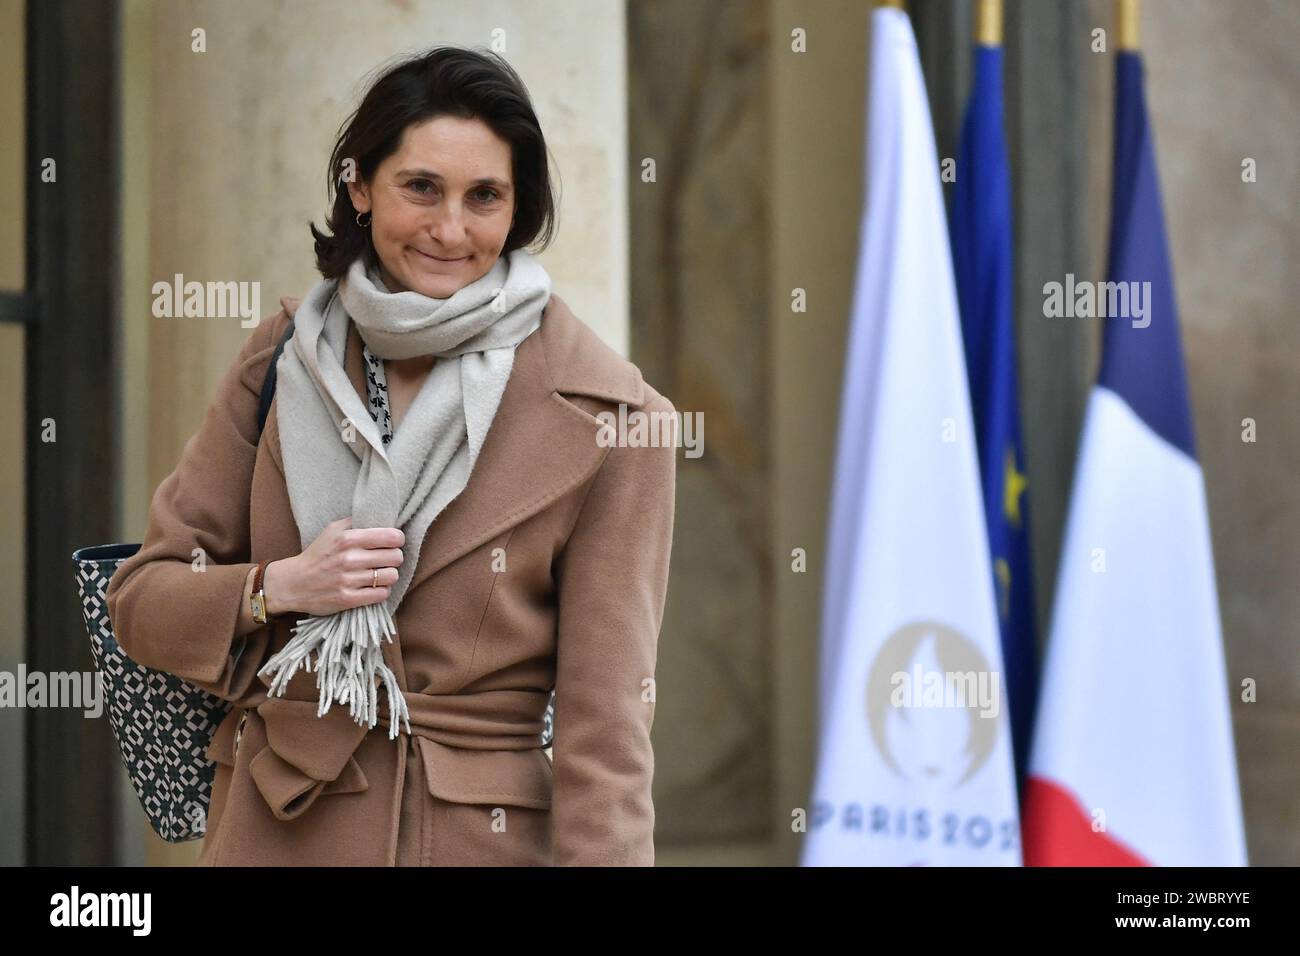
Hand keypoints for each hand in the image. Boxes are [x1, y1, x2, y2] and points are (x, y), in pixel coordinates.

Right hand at [265, 516, 404, 616]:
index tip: (394, 542)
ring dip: (389, 575)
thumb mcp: (331, 530)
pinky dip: (382, 590)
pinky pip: (381, 594)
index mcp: (347, 539)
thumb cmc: (317, 554)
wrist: (293, 583)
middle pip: (395, 557)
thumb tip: (379, 516)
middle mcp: (349, 559)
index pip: (391, 537)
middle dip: (395, 558)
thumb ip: (355, 522)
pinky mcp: (348, 599)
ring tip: (381, 574)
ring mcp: (348, 580)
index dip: (398, 540)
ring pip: (391, 576)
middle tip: (388, 559)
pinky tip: (375, 587)